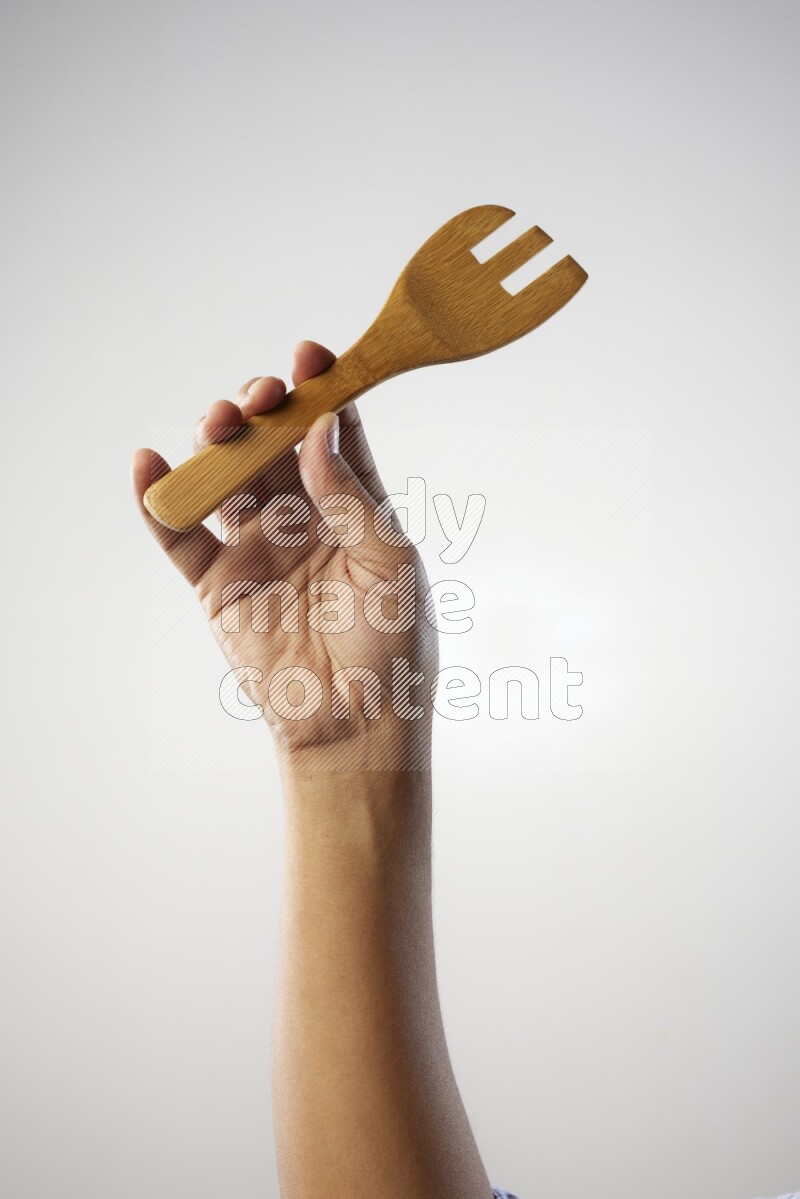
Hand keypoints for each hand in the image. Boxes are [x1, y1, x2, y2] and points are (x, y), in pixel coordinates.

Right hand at [132, 340, 436, 772]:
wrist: (357, 724)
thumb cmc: (394, 644)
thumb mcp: (390, 560)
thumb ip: (353, 495)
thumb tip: (318, 429)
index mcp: (354, 505)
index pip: (332, 432)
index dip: (321, 389)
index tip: (312, 356)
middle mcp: (301, 517)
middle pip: (270, 444)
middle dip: (261, 409)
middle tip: (261, 397)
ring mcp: (255, 547)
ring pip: (224, 476)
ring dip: (214, 441)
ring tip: (218, 426)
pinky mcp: (217, 584)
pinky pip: (179, 537)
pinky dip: (158, 501)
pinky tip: (148, 465)